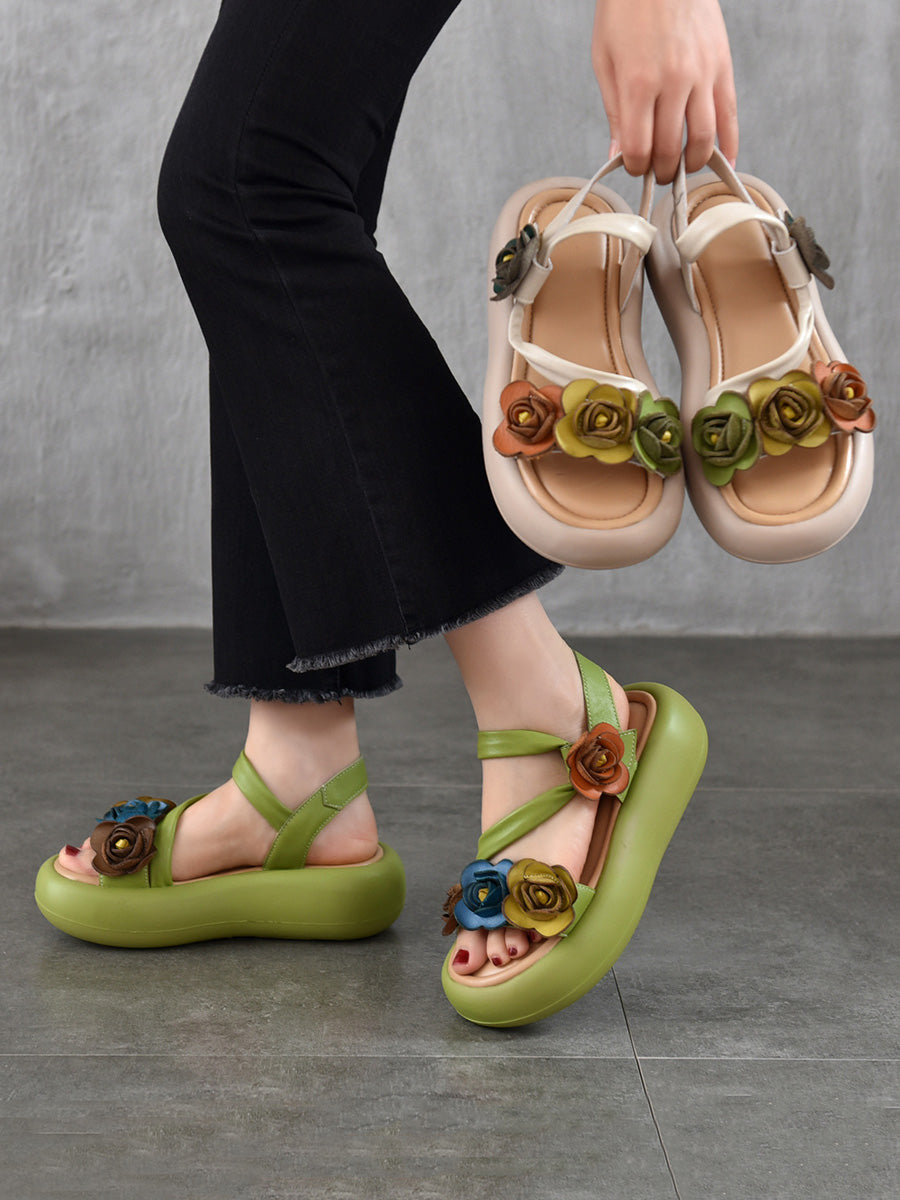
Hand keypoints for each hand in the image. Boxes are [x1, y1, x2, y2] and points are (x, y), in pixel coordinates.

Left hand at [591, 0, 737, 182]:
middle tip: (656, 172)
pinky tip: (723, 161)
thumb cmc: (626, 9)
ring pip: (703, 139)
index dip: (635, 167)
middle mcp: (673, 82)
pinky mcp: (722, 65)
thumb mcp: (604, 60)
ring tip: (682, 167)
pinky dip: (728, 144)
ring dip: (691, 164)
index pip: (639, 148)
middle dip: (661, 170)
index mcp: (637, 82)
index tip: (633, 166)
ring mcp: (701, 74)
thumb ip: (613, 111)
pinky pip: (729, 115)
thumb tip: (617, 154)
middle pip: (670, 149)